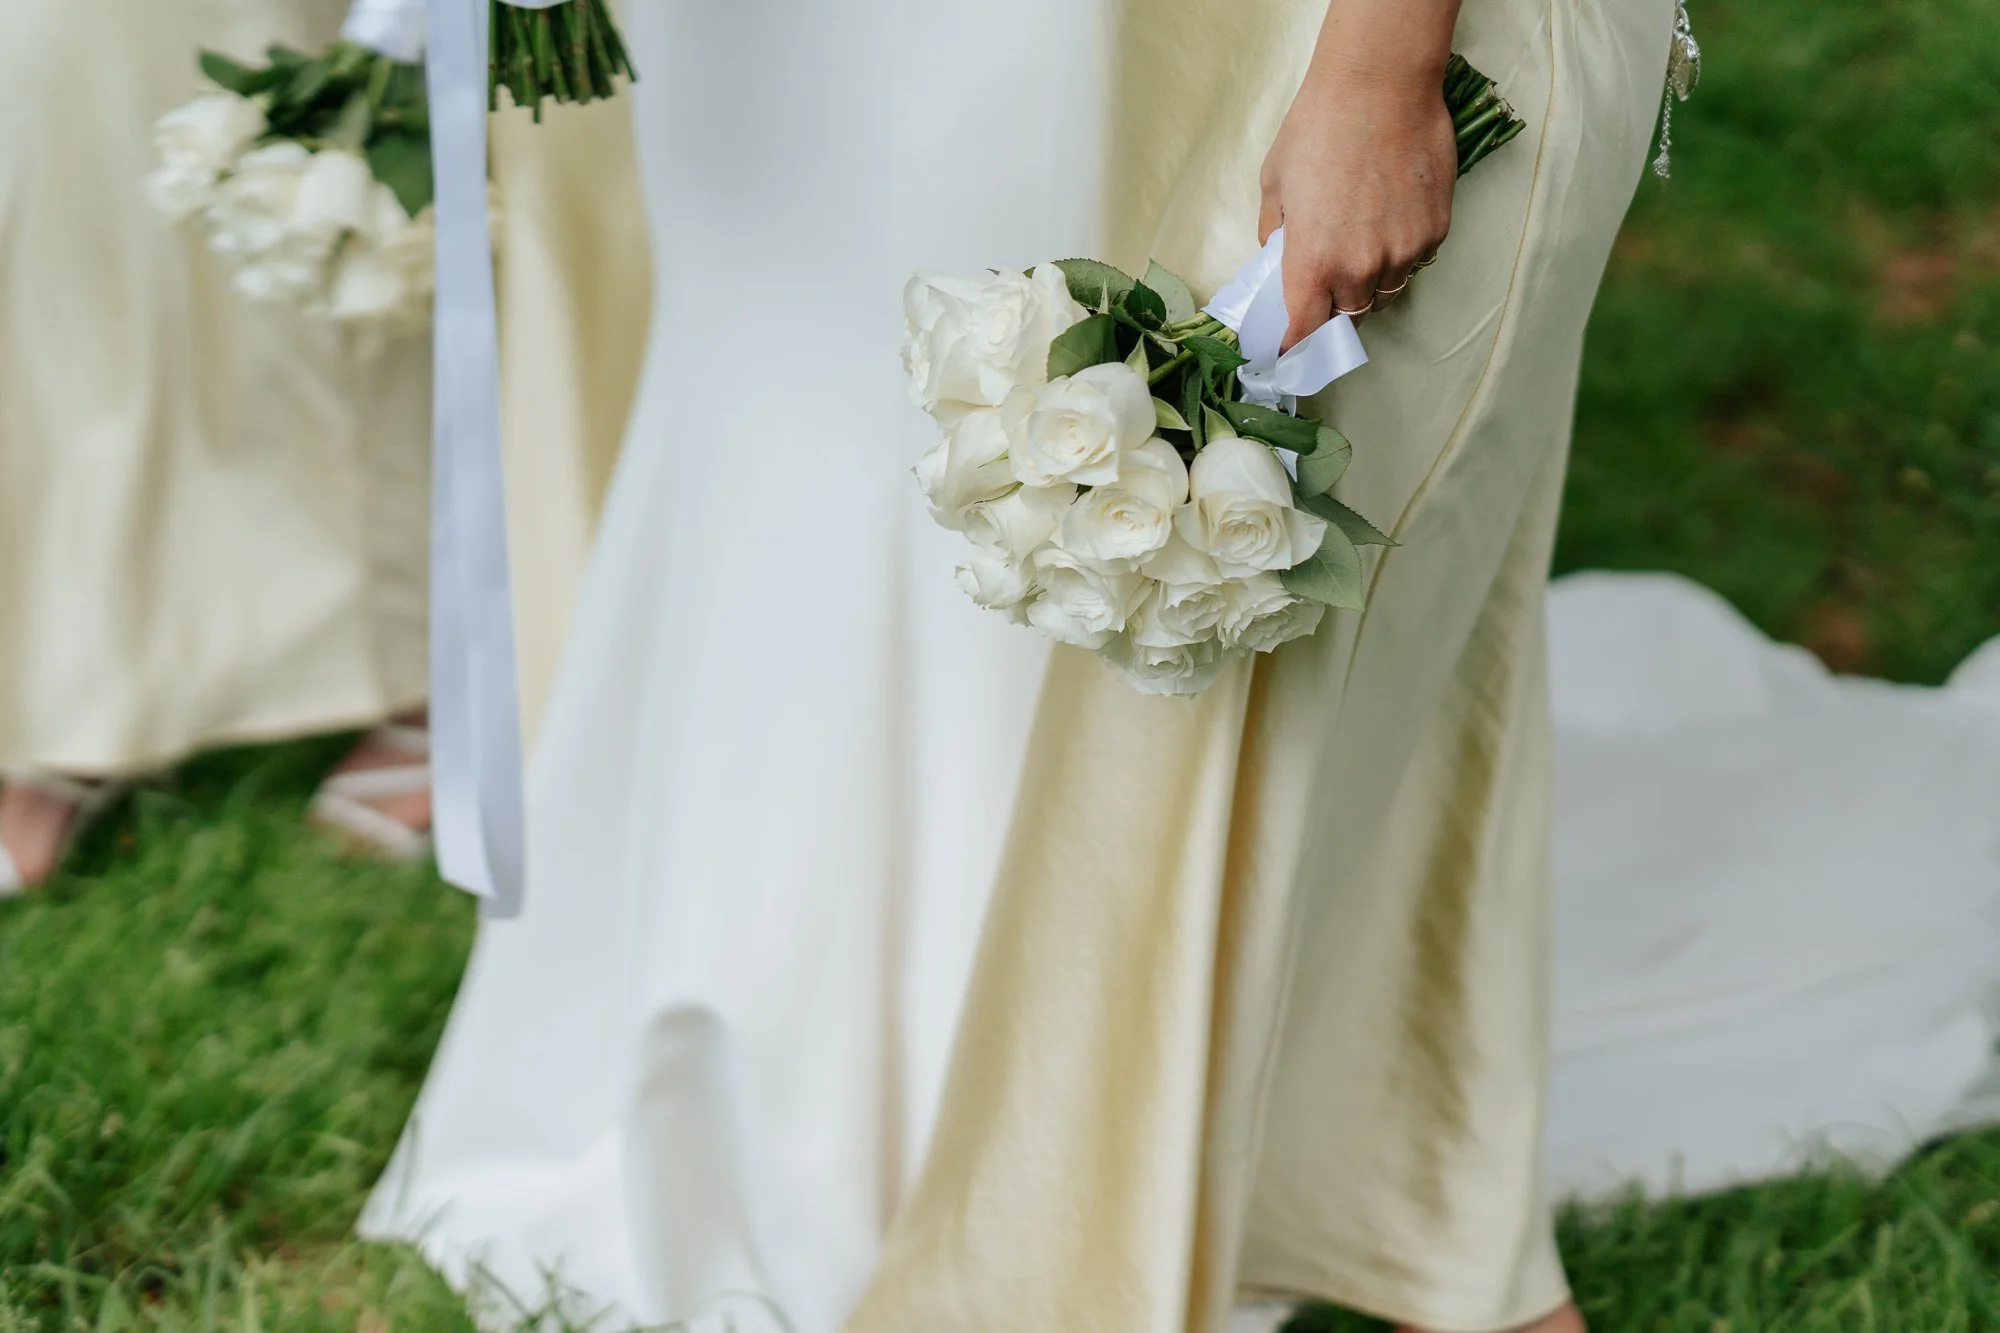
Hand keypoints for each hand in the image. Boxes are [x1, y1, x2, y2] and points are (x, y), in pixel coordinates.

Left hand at [1260, 2, 1461, 348]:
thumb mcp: (1276, 185)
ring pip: (1387, 292)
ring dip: (1372, 283)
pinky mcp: (1435, 232)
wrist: (1380, 86)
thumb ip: (1276, 234)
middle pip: (1350, 315)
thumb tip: (1281, 260)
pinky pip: (1416, 261)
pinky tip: (1392, 219)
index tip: (1293, 352)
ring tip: (1364, 244)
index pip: (1306, 330)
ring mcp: (1403, 253)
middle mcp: (1360, 268)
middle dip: (1337, 306)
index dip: (1298, 346)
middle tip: (1329, 282)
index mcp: (1313, 263)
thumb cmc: (1318, 127)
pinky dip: (1403, 253)